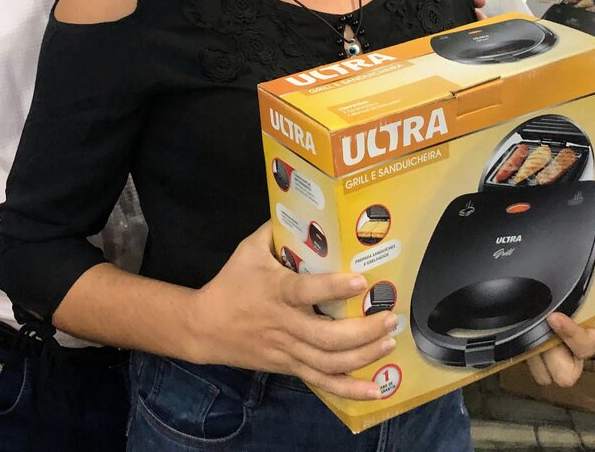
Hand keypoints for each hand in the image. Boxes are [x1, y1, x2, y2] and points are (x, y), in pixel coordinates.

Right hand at [185, 223, 397, 400]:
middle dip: (364, 331)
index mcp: (276, 291)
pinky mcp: (289, 367)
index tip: (362, 281)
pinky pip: (321, 382)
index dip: (334, 288)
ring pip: (329, 361)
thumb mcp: (248, 250)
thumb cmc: (231, 283)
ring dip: (364, 355)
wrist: (205, 327)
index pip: (306, 291)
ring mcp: (288, 350)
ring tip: (389, 341)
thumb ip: (276, 230)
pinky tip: (376, 390)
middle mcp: (284, 324)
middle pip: (327, 337)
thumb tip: (303, 204)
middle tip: (389, 317)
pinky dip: (350, 389)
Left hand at [527, 247, 594, 386]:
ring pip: (545, 376)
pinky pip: (529, 369)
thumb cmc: (576, 292)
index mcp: (591, 334)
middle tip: (539, 332)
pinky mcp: (533, 360)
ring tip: (527, 331)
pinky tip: (517, 334)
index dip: (572, 335)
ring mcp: (553, 359)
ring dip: (535, 356)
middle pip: (567, 374)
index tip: (554, 317)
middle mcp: (573, 352)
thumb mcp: (590, 278)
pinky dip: (522, 356)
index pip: (587, 347)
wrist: (545, 294)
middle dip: (551, 355)